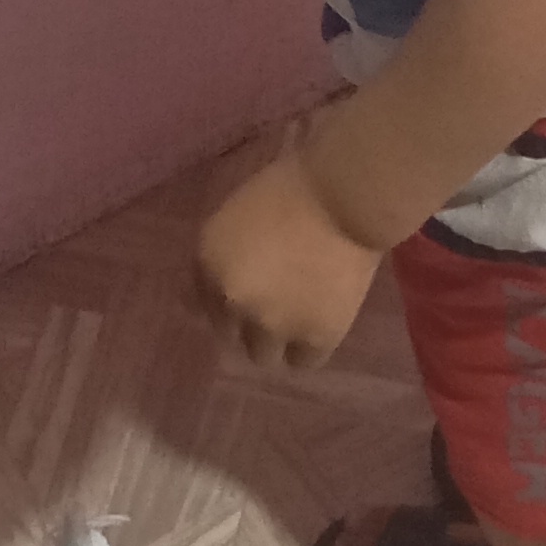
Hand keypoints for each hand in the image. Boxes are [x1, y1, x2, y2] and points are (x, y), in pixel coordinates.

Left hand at [193, 136, 385, 371]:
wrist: (343, 195)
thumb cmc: (294, 185)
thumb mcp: (242, 212)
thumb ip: (228, 250)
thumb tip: (230, 276)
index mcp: (208, 260)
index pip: (202, 301)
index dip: (225, 300)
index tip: (246, 294)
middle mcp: (230, 298)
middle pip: (229, 334)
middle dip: (248, 321)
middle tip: (276, 303)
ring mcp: (270, 324)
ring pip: (262, 355)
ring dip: (276, 340)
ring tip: (300, 317)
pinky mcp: (311, 338)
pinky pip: (303, 361)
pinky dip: (310, 347)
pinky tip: (322, 322)